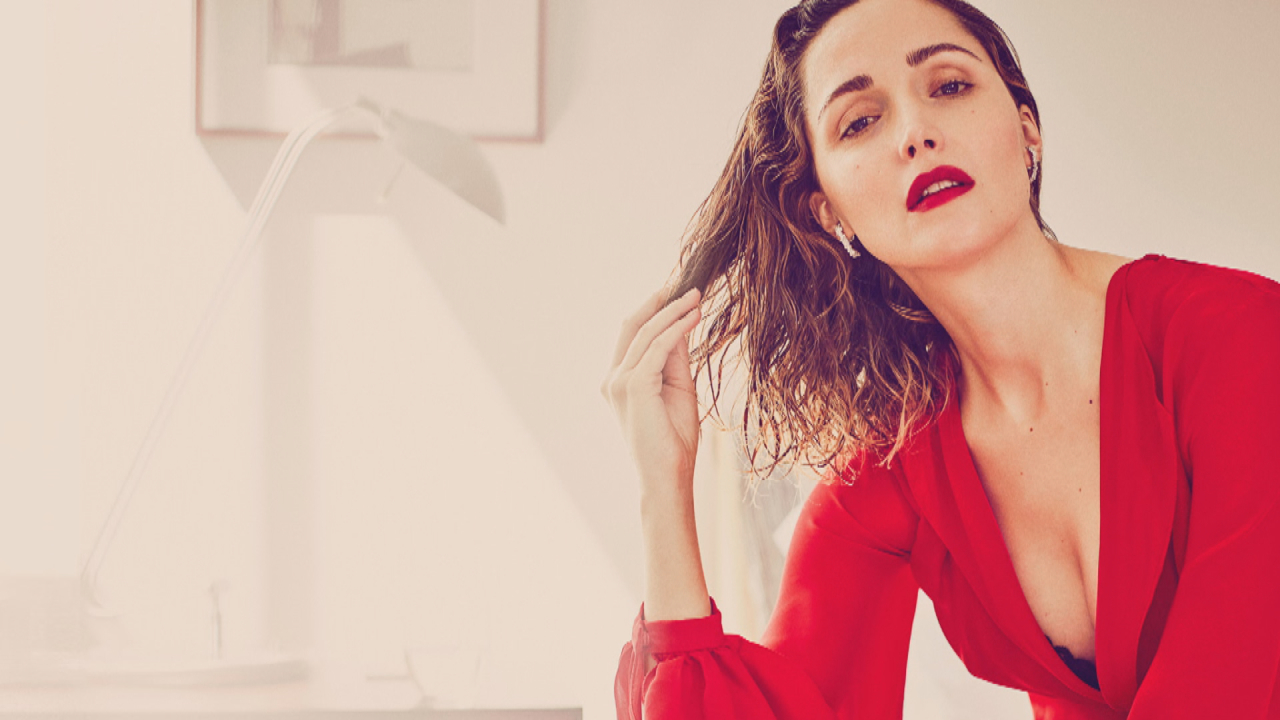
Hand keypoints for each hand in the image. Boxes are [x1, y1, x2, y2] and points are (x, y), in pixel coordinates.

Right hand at [601, 286, 703, 491]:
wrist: (668, 476)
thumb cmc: (674, 440)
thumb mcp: (678, 389)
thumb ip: (675, 358)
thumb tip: (681, 324)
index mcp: (620, 380)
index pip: (634, 335)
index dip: (655, 311)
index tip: (680, 294)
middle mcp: (613, 378)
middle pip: (634, 326)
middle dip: (659, 302)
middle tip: (685, 285)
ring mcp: (619, 382)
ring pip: (646, 333)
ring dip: (673, 311)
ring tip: (696, 297)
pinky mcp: (634, 386)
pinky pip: (657, 348)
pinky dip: (676, 329)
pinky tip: (693, 317)